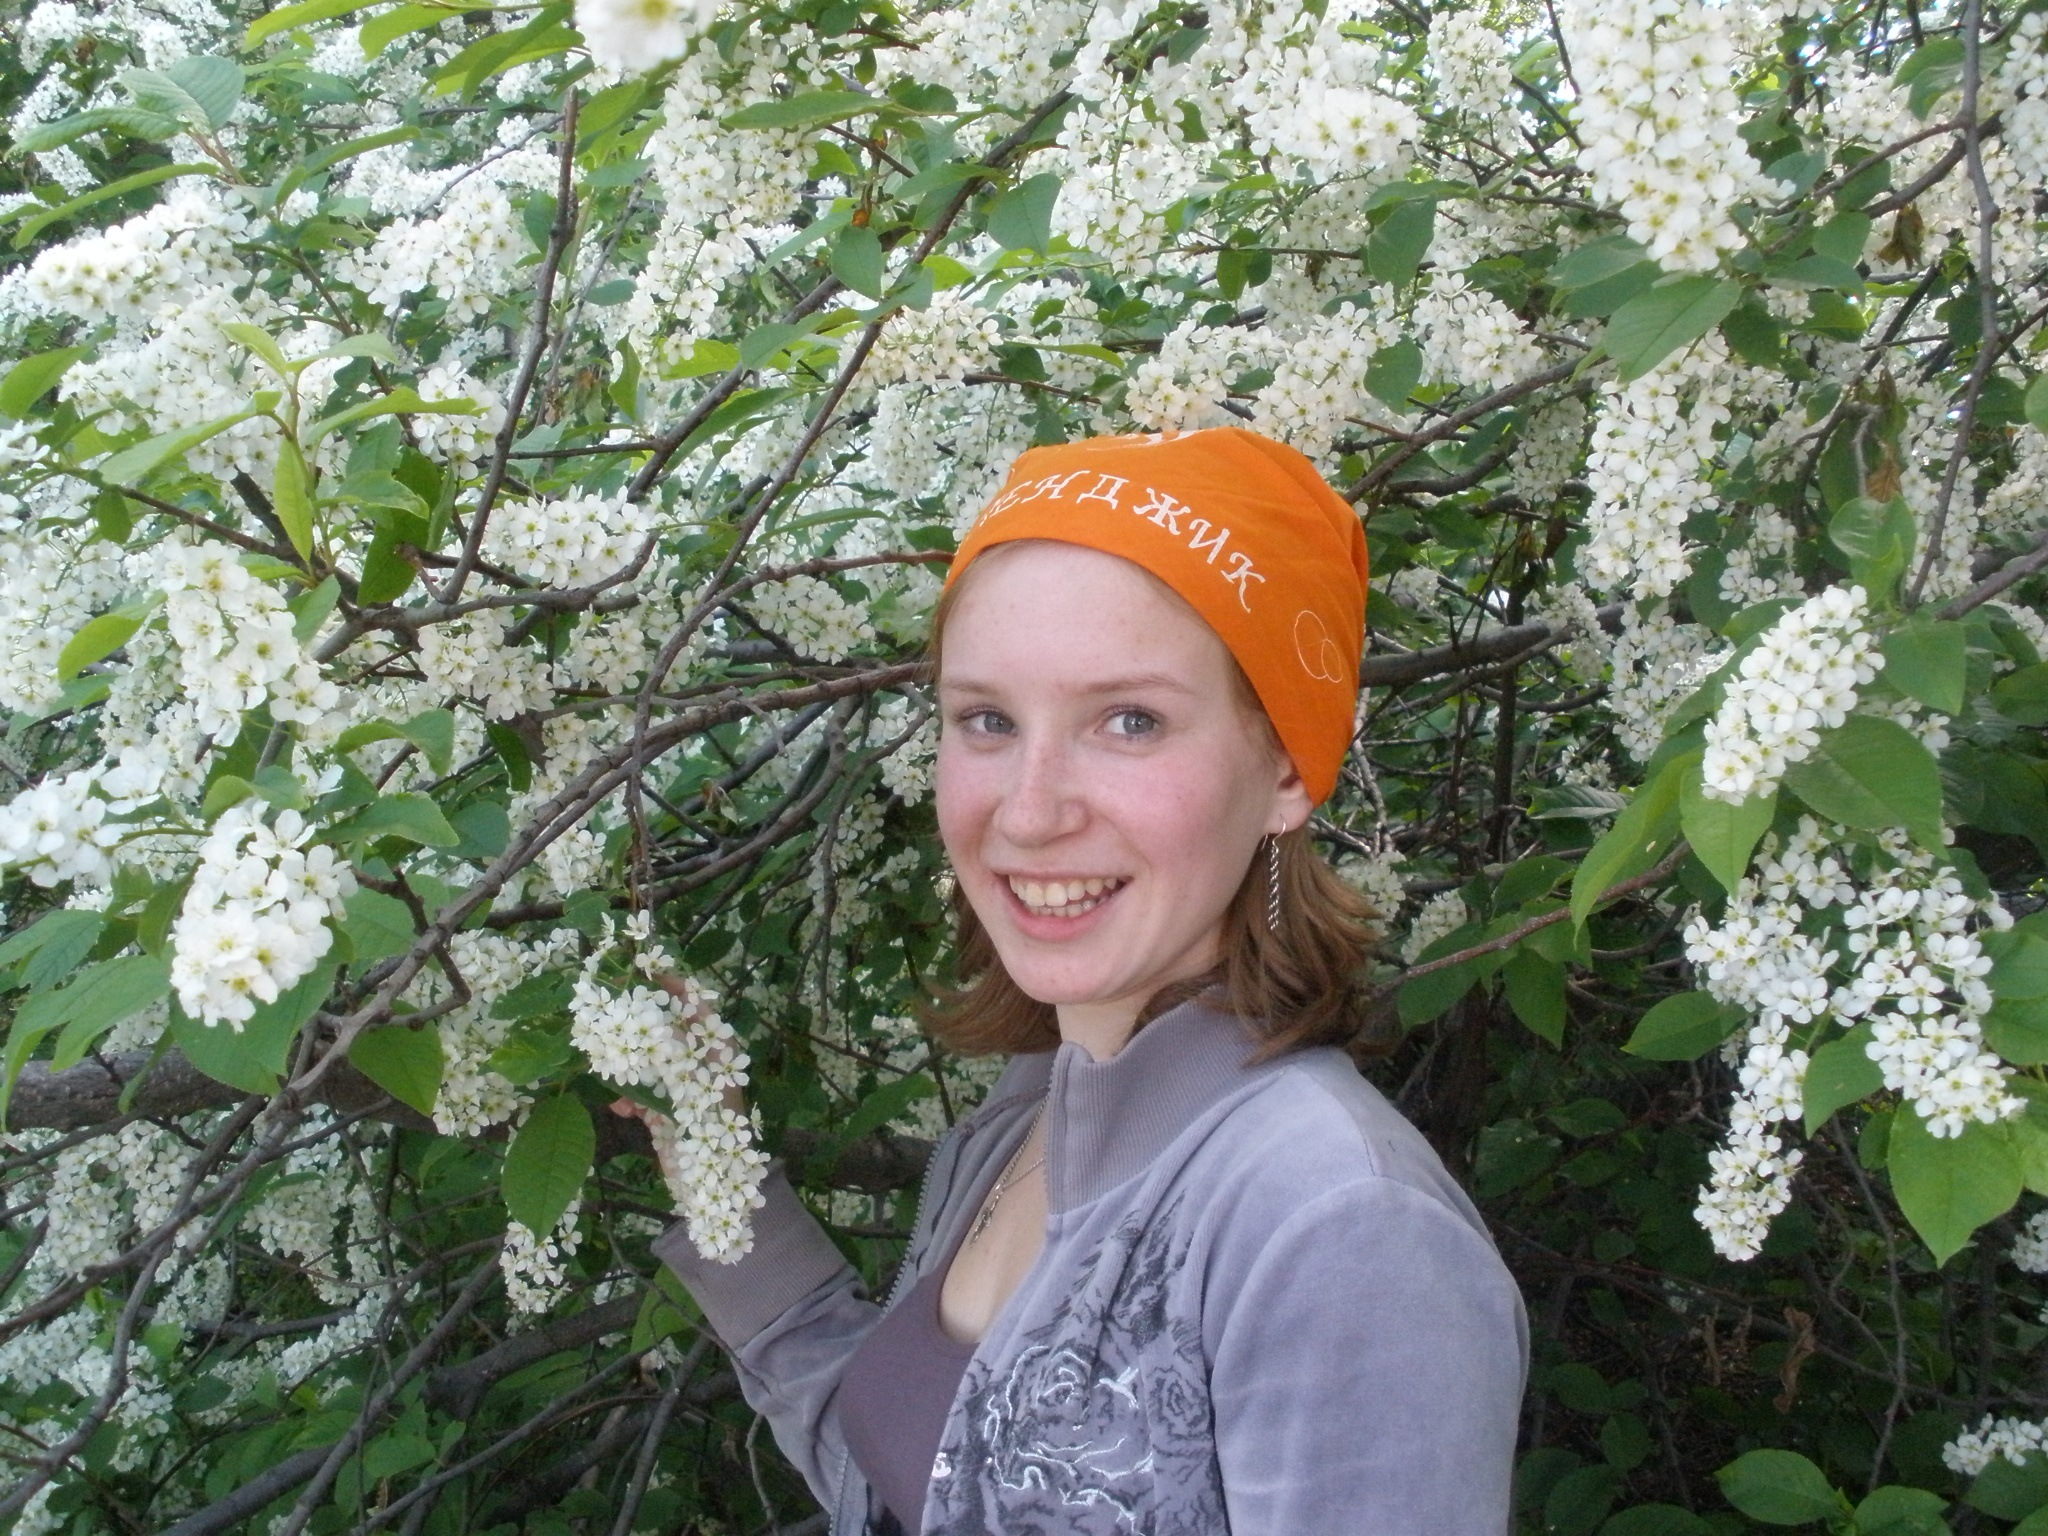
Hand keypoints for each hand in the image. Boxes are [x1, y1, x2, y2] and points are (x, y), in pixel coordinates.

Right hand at [602, 972, 746, 1192]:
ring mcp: (682, 1089)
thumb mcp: (694, 1084)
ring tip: (603, 1059)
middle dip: (638, 1022)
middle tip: (608, 1011)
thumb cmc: (713, 1132)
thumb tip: (648, 1019)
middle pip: (667, 1030)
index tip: (642, 971)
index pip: (695, 1004)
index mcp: (717, 1049)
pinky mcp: (666, 1113)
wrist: (714, 1188)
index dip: (672, 984)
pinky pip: (641, 1095)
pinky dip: (628, 1098)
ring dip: (627, 1062)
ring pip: (649, 1062)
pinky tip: (616, 1105)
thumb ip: (673, 1052)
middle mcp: (700, 1063)